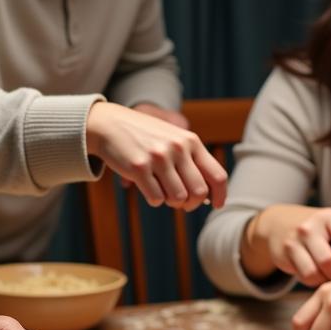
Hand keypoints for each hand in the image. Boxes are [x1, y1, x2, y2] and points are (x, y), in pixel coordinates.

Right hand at [86, 101, 226, 211]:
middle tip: (181, 203)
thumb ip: (192, 162)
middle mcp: (178, 148)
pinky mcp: (139, 167)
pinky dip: (154, 199)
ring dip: (171, 202)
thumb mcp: (174, 140)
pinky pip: (156, 199)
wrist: (110, 124)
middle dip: (191, 203)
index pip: (217, 175)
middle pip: (199, 192)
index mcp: (191, 141)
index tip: (216, 206)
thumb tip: (208, 197)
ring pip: (178, 198)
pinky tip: (147, 187)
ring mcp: (159, 157)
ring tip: (162, 191)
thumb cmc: (146, 137)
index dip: (220, 196)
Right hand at [242, 205, 330, 285]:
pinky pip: (304, 276)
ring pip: (314, 272)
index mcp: (329, 217)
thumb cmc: (315, 230)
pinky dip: (314, 281)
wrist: (278, 223)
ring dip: (325, 281)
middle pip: (329, 261)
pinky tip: (317, 276)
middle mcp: (310, 227)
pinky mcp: (284, 253)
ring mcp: (295, 240)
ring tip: (330, 278)